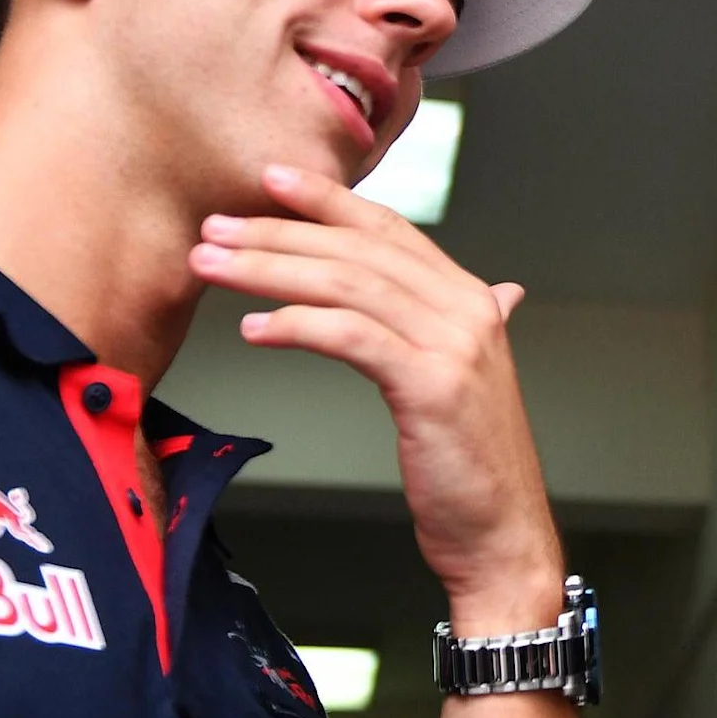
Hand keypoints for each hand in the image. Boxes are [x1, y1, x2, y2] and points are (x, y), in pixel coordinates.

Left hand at [191, 165, 563, 630]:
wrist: (502, 538)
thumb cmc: (472, 470)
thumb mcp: (467, 384)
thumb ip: (469, 331)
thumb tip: (503, 292)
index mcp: (471, 302)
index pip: (388, 230)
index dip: (329, 199)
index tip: (270, 179)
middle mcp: (468, 311)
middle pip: (358, 250)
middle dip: (279, 232)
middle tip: (215, 226)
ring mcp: (454, 346)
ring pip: (347, 285)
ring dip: (270, 270)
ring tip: (213, 266)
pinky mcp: (432, 386)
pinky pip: (352, 337)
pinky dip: (297, 324)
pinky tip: (254, 328)